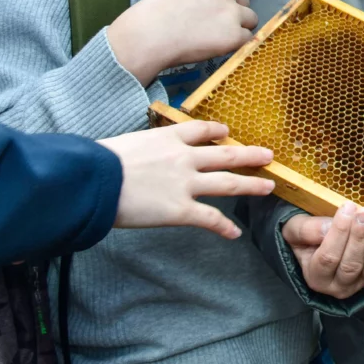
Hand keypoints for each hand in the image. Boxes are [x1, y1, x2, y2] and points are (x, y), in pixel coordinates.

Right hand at [99, 121, 274, 238]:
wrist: (94, 180)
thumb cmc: (99, 162)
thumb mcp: (126, 143)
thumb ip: (142, 149)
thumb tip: (136, 156)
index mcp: (169, 138)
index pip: (200, 129)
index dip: (217, 131)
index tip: (226, 132)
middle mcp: (184, 158)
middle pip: (226, 153)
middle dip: (250, 155)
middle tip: (269, 155)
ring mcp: (186, 184)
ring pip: (229, 182)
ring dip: (251, 185)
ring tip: (269, 186)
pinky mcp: (181, 210)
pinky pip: (210, 218)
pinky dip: (224, 227)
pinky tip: (234, 233)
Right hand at [107, 0, 257, 84]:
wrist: (148, 36)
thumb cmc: (157, 14)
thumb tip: (225, 5)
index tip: (215, 8)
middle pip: (245, 2)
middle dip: (233, 13)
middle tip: (209, 25)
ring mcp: (232, 11)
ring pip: (250, 20)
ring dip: (237, 28)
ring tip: (211, 35)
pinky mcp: (234, 35)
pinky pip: (246, 40)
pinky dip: (234, 45)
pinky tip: (213, 45)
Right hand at [283, 203, 363, 298]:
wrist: (316, 248)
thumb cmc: (306, 238)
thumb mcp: (296, 231)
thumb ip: (308, 230)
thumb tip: (328, 227)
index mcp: (315, 276)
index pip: (328, 257)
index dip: (339, 233)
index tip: (347, 208)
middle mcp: (335, 285)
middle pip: (349, 264)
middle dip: (359, 237)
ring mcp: (356, 283)